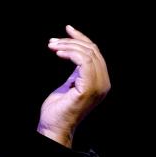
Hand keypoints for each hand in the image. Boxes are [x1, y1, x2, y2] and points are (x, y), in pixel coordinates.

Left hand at [38, 25, 109, 147]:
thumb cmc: (58, 109)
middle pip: (93, 51)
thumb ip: (76, 71)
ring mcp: (98, 86)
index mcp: (101, 81)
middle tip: (52, 42)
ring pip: (88, 54)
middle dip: (71, 42)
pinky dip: (70, 53)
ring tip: (52, 47)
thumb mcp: (69, 84)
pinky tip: (58, 53)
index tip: (67, 30)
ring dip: (68, 46)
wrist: (54, 126)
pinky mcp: (88, 88)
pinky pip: (83, 62)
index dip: (81, 39)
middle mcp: (104, 83)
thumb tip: (73, 54)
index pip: (95, 53)